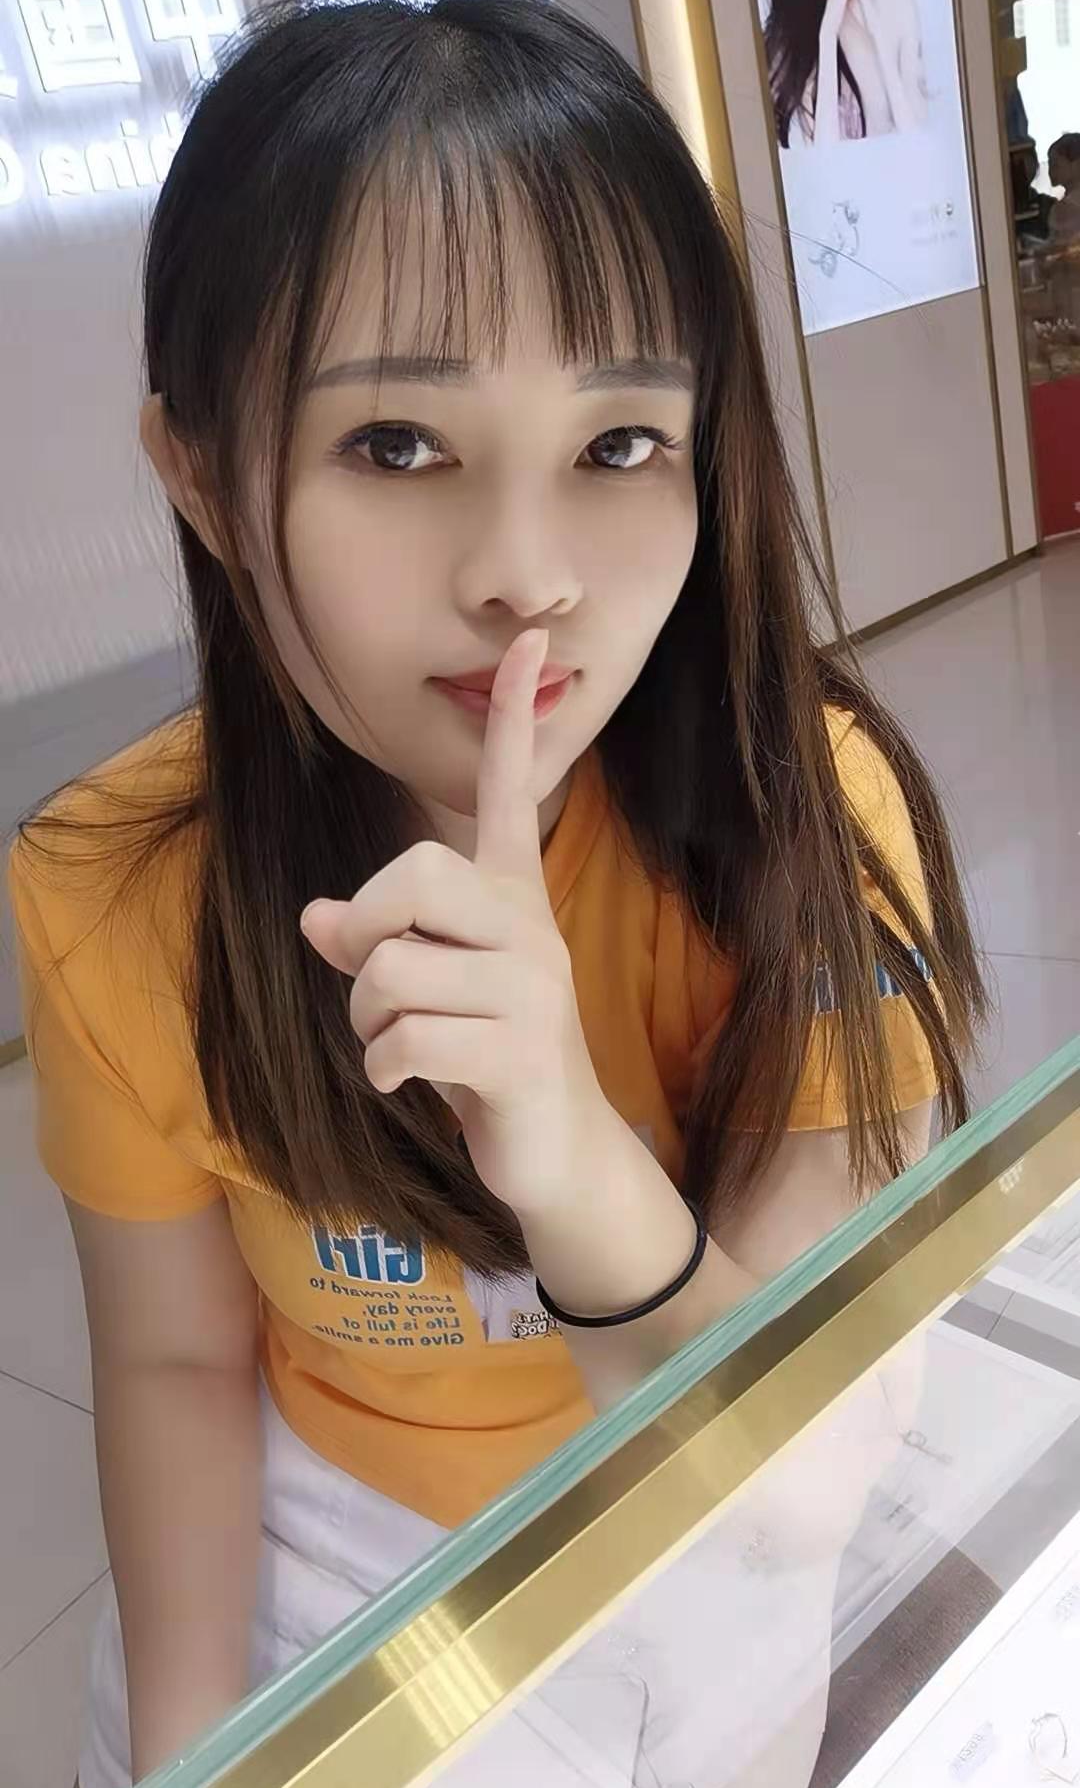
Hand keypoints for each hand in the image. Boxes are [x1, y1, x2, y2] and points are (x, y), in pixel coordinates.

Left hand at [300, 629, 606, 1220]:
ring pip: (391, 973)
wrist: (555, 1150)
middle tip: (374, 975)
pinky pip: (404, 1042)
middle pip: (415, 876)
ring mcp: (531, 991)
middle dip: (366, 929)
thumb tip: (314, 917)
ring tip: (399, 1045)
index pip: (515, 790)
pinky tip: (408, 1082)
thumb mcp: (425, 989)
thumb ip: (371, 943)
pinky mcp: (519, 1055)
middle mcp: (528, 929)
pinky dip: (383, 1070)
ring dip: (367, 1021)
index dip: (512, 717)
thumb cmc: (483, 1055)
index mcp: (512, 898)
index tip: (531, 638)